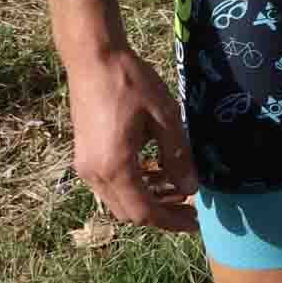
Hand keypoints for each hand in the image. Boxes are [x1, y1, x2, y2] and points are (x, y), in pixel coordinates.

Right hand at [62, 44, 198, 230]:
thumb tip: (190, 189)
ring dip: (148, 200)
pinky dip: (134, 186)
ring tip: (178, 188)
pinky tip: (156, 171)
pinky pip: (110, 185)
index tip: (196, 223)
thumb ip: (177, 156)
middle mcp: (94, 174)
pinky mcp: (84, 156)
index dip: (172, 221)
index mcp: (115, 167)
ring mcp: (85, 166)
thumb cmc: (131, 83)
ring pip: (118, 200)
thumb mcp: (165, 117)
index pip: (144, 212)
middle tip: (191, 207)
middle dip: (162, 214)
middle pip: (129, 213)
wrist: (93, 59)